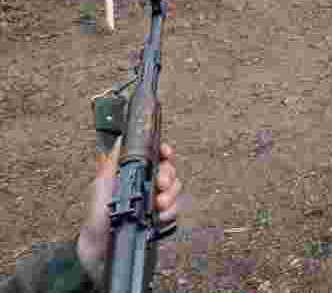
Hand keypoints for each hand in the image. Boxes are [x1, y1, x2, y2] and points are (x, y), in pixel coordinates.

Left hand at [77, 139, 181, 284]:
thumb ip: (111, 164)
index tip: (166, 152)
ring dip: (170, 195)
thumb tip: (119, 140)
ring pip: (176, 190)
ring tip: (158, 204)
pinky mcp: (162, 220)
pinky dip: (170, 213)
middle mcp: (147, 187)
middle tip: (161, 184)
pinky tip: (159, 218)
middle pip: (170, 171)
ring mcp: (155, 203)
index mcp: (134, 175)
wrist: (99, 251)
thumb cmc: (96, 220)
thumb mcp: (100, 187)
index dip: (164, 152)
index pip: (155, 157)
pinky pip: (176, 211)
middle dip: (169, 175)